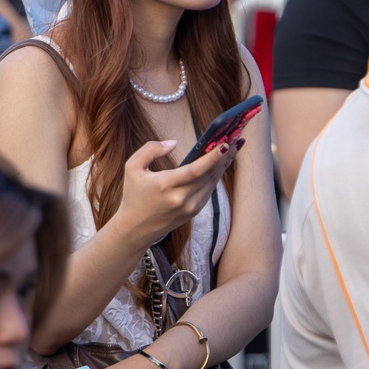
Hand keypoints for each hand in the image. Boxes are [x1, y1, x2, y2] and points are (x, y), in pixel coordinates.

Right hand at [113, 138, 239, 250]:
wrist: (135, 229)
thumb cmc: (133, 195)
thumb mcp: (132, 167)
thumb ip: (150, 150)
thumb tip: (173, 142)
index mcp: (165, 185)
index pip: (195, 170)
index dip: (212, 157)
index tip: (226, 144)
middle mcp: (181, 198)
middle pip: (209, 175)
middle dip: (225, 157)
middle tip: (236, 139)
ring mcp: (189, 207)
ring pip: (212, 183)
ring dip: (223, 165)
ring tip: (233, 148)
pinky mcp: (194, 212)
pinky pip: (209, 190)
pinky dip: (216, 176)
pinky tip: (221, 164)